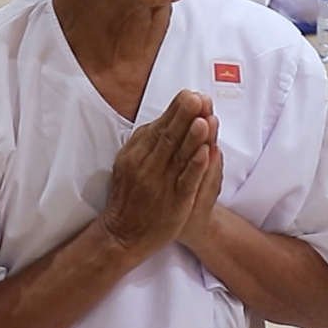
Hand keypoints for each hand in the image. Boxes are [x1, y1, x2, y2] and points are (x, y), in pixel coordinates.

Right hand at [99, 90, 216, 258]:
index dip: (176, 110)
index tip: (190, 93)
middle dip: (184, 115)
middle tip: (198, 97)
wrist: (123, 233)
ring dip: (192, 136)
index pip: (159, 126)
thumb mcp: (128, 163)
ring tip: (204, 118)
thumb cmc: (129, 195)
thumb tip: (162, 119)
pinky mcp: (174, 202)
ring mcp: (161, 183)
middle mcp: (147, 165)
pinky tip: (204, 152)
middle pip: (169, 136)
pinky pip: (186, 181)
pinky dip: (195, 166)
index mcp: (137, 153)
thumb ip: (143, 142)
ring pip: (179, 156)